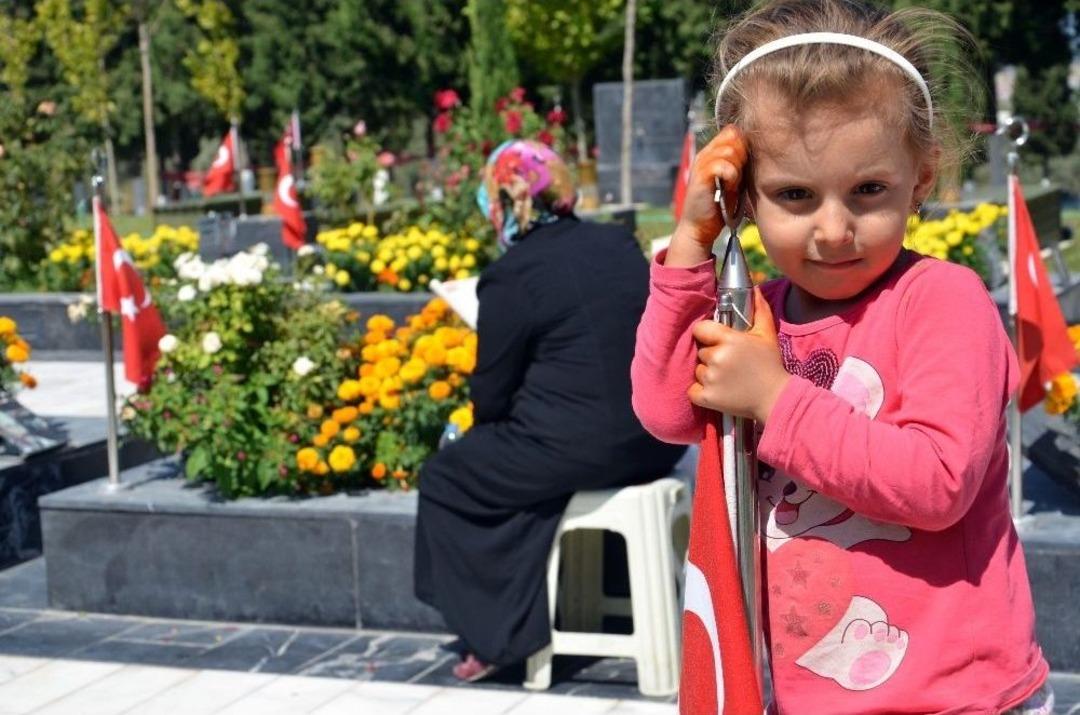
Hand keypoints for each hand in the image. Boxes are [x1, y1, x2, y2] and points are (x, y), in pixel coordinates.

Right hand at [665, 124, 748, 267]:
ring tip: (732, 184)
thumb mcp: (733, 180)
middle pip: (733, 136)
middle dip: (742, 156)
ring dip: (737, 168)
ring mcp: (701, 164)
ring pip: (730, 150)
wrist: (700, 226)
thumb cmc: (719, 205)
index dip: (743, 144)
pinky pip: (723, 165)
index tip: (744, 165)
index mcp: (713, 152)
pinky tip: (728, 188)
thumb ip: (740, 163)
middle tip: (738, 176)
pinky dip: (731, 177)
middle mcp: (705, 154)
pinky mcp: (701, 176)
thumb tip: (756, 150)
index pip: (732, 131)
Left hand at [687, 288, 789, 422]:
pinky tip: (718, 391)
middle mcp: (718, 358)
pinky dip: (701, 392)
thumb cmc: (770, 365)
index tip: (718, 342)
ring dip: (708, 374)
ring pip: (698, 370)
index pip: (700, 329)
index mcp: (730, 340)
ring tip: (728, 378)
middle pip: (701, 351)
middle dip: (712, 356)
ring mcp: (711, 379)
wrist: (776, 399)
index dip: (708, 335)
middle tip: (730, 363)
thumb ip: (759, 309)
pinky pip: (692, 390)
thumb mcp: (767, 334)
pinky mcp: (706, 398)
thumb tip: (755, 287)